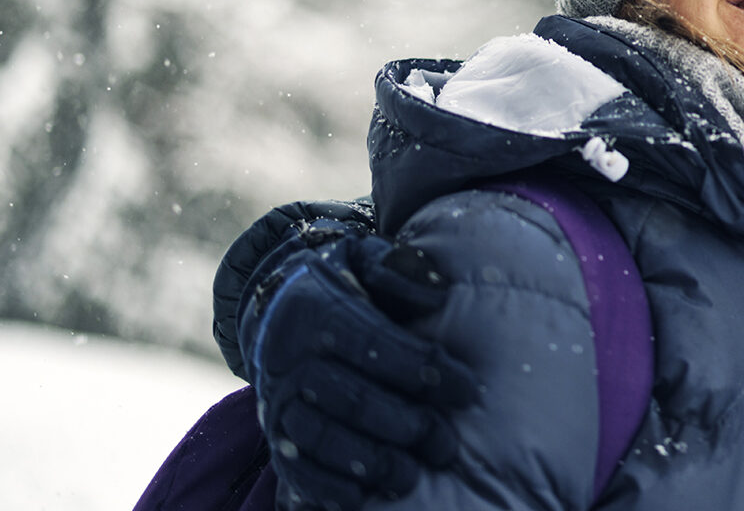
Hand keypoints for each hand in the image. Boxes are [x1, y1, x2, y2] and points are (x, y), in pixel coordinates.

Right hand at [241, 231, 477, 509]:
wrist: (275, 304)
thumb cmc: (342, 282)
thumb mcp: (365, 257)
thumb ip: (400, 270)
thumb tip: (437, 295)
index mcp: (319, 311)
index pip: (375, 344)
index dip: (425, 370)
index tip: (468, 390)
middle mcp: (292, 357)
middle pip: (352, 399)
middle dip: (406, 426)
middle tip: (447, 444)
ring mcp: (279, 399)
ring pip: (322, 439)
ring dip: (369, 463)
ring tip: (411, 475)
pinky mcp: (274, 432)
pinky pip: (294, 468)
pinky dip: (325, 488)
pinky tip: (361, 498)